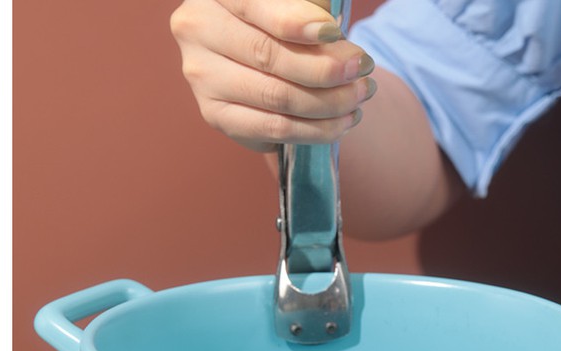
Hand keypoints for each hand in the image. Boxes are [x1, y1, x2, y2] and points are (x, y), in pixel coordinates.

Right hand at [170, 0, 376, 150]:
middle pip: (269, 55)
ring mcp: (202, 77)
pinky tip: (341, 122)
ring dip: (328, 102)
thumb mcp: (289, 4)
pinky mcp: (215, 115)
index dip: (296, 21)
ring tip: (359, 97)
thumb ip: (305, 9)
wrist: (254, 58)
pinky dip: (314, 129)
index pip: (255, 5)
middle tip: (363, 71)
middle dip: (325, 67)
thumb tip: (332, 32)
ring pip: (275, 96)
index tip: (335, 33)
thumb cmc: (277, 21)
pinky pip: (273, 127)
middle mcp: (197, 29)